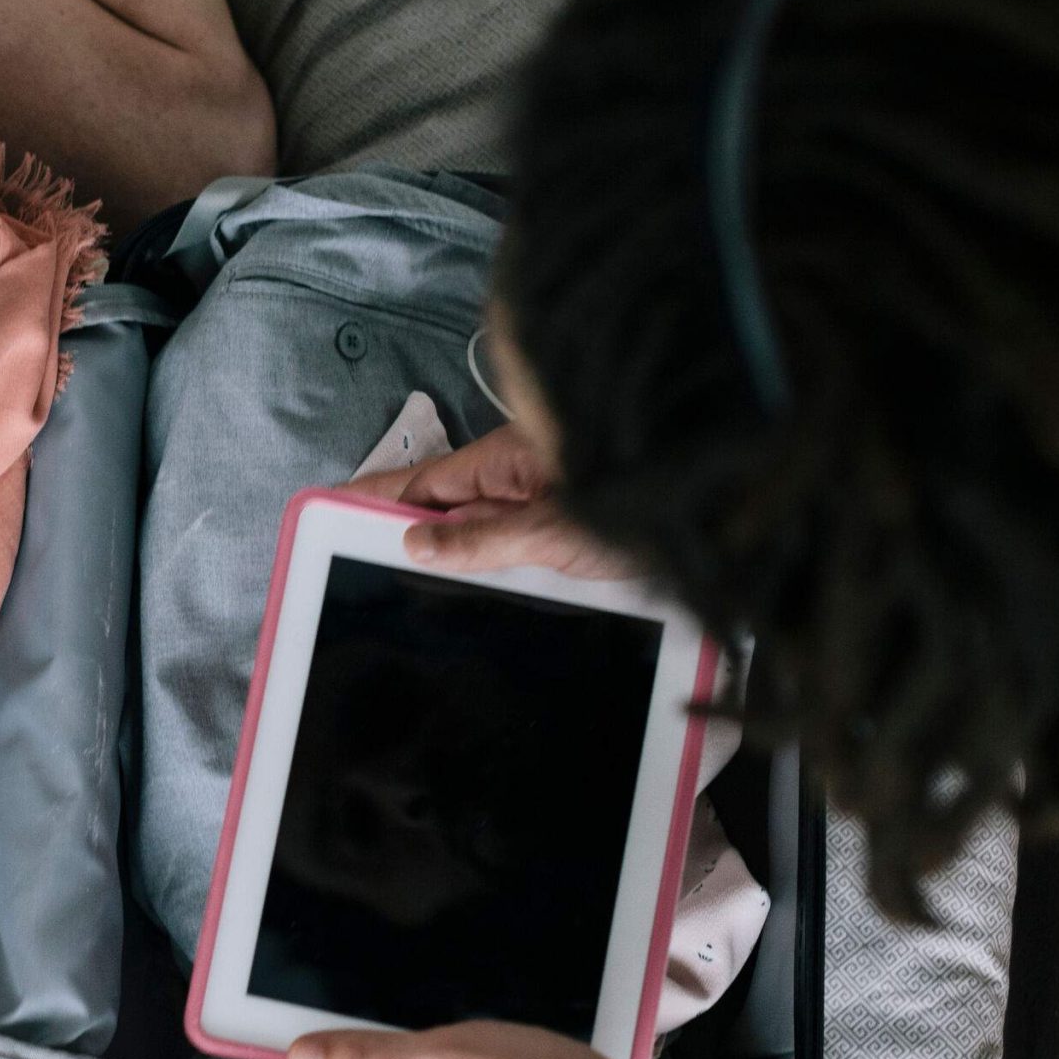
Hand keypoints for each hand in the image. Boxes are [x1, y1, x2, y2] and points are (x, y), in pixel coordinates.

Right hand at [348, 425, 631, 579]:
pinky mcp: (571, 532)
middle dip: (409, 537)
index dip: (375, 496)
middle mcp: (522, 477)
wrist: (727, 506)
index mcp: (506, 459)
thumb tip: (414, 542)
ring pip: (483, 534)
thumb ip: (480, 539)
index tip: (331, 506)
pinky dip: (494, 573)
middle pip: (447, 510)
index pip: (422, 480)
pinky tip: (479, 599)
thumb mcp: (554, 529)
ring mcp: (546, 504)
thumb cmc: (650, 495)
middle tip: (362, 569)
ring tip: (411, 595)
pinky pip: (516, 551)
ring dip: (457, 563)